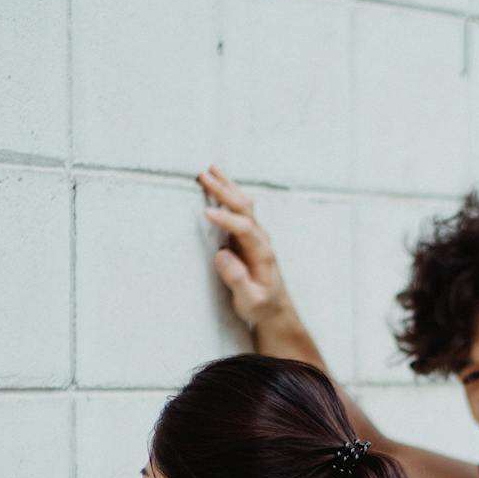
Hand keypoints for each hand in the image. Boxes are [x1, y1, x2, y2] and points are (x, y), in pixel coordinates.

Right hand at [196, 163, 292, 332]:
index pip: (245, 229)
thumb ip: (237, 280)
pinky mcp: (248, 236)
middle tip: (203, 176)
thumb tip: (222, 255)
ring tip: (209, 169)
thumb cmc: (261, 306)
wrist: (275, 308)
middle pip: (244, 208)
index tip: (206, 213)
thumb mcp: (250, 301)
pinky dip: (228, 194)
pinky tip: (218, 183)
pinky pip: (238, 209)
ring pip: (242, 204)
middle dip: (224, 191)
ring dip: (226, 186)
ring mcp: (256, 235)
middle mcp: (261, 239)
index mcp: (262, 253)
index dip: (226, 219)